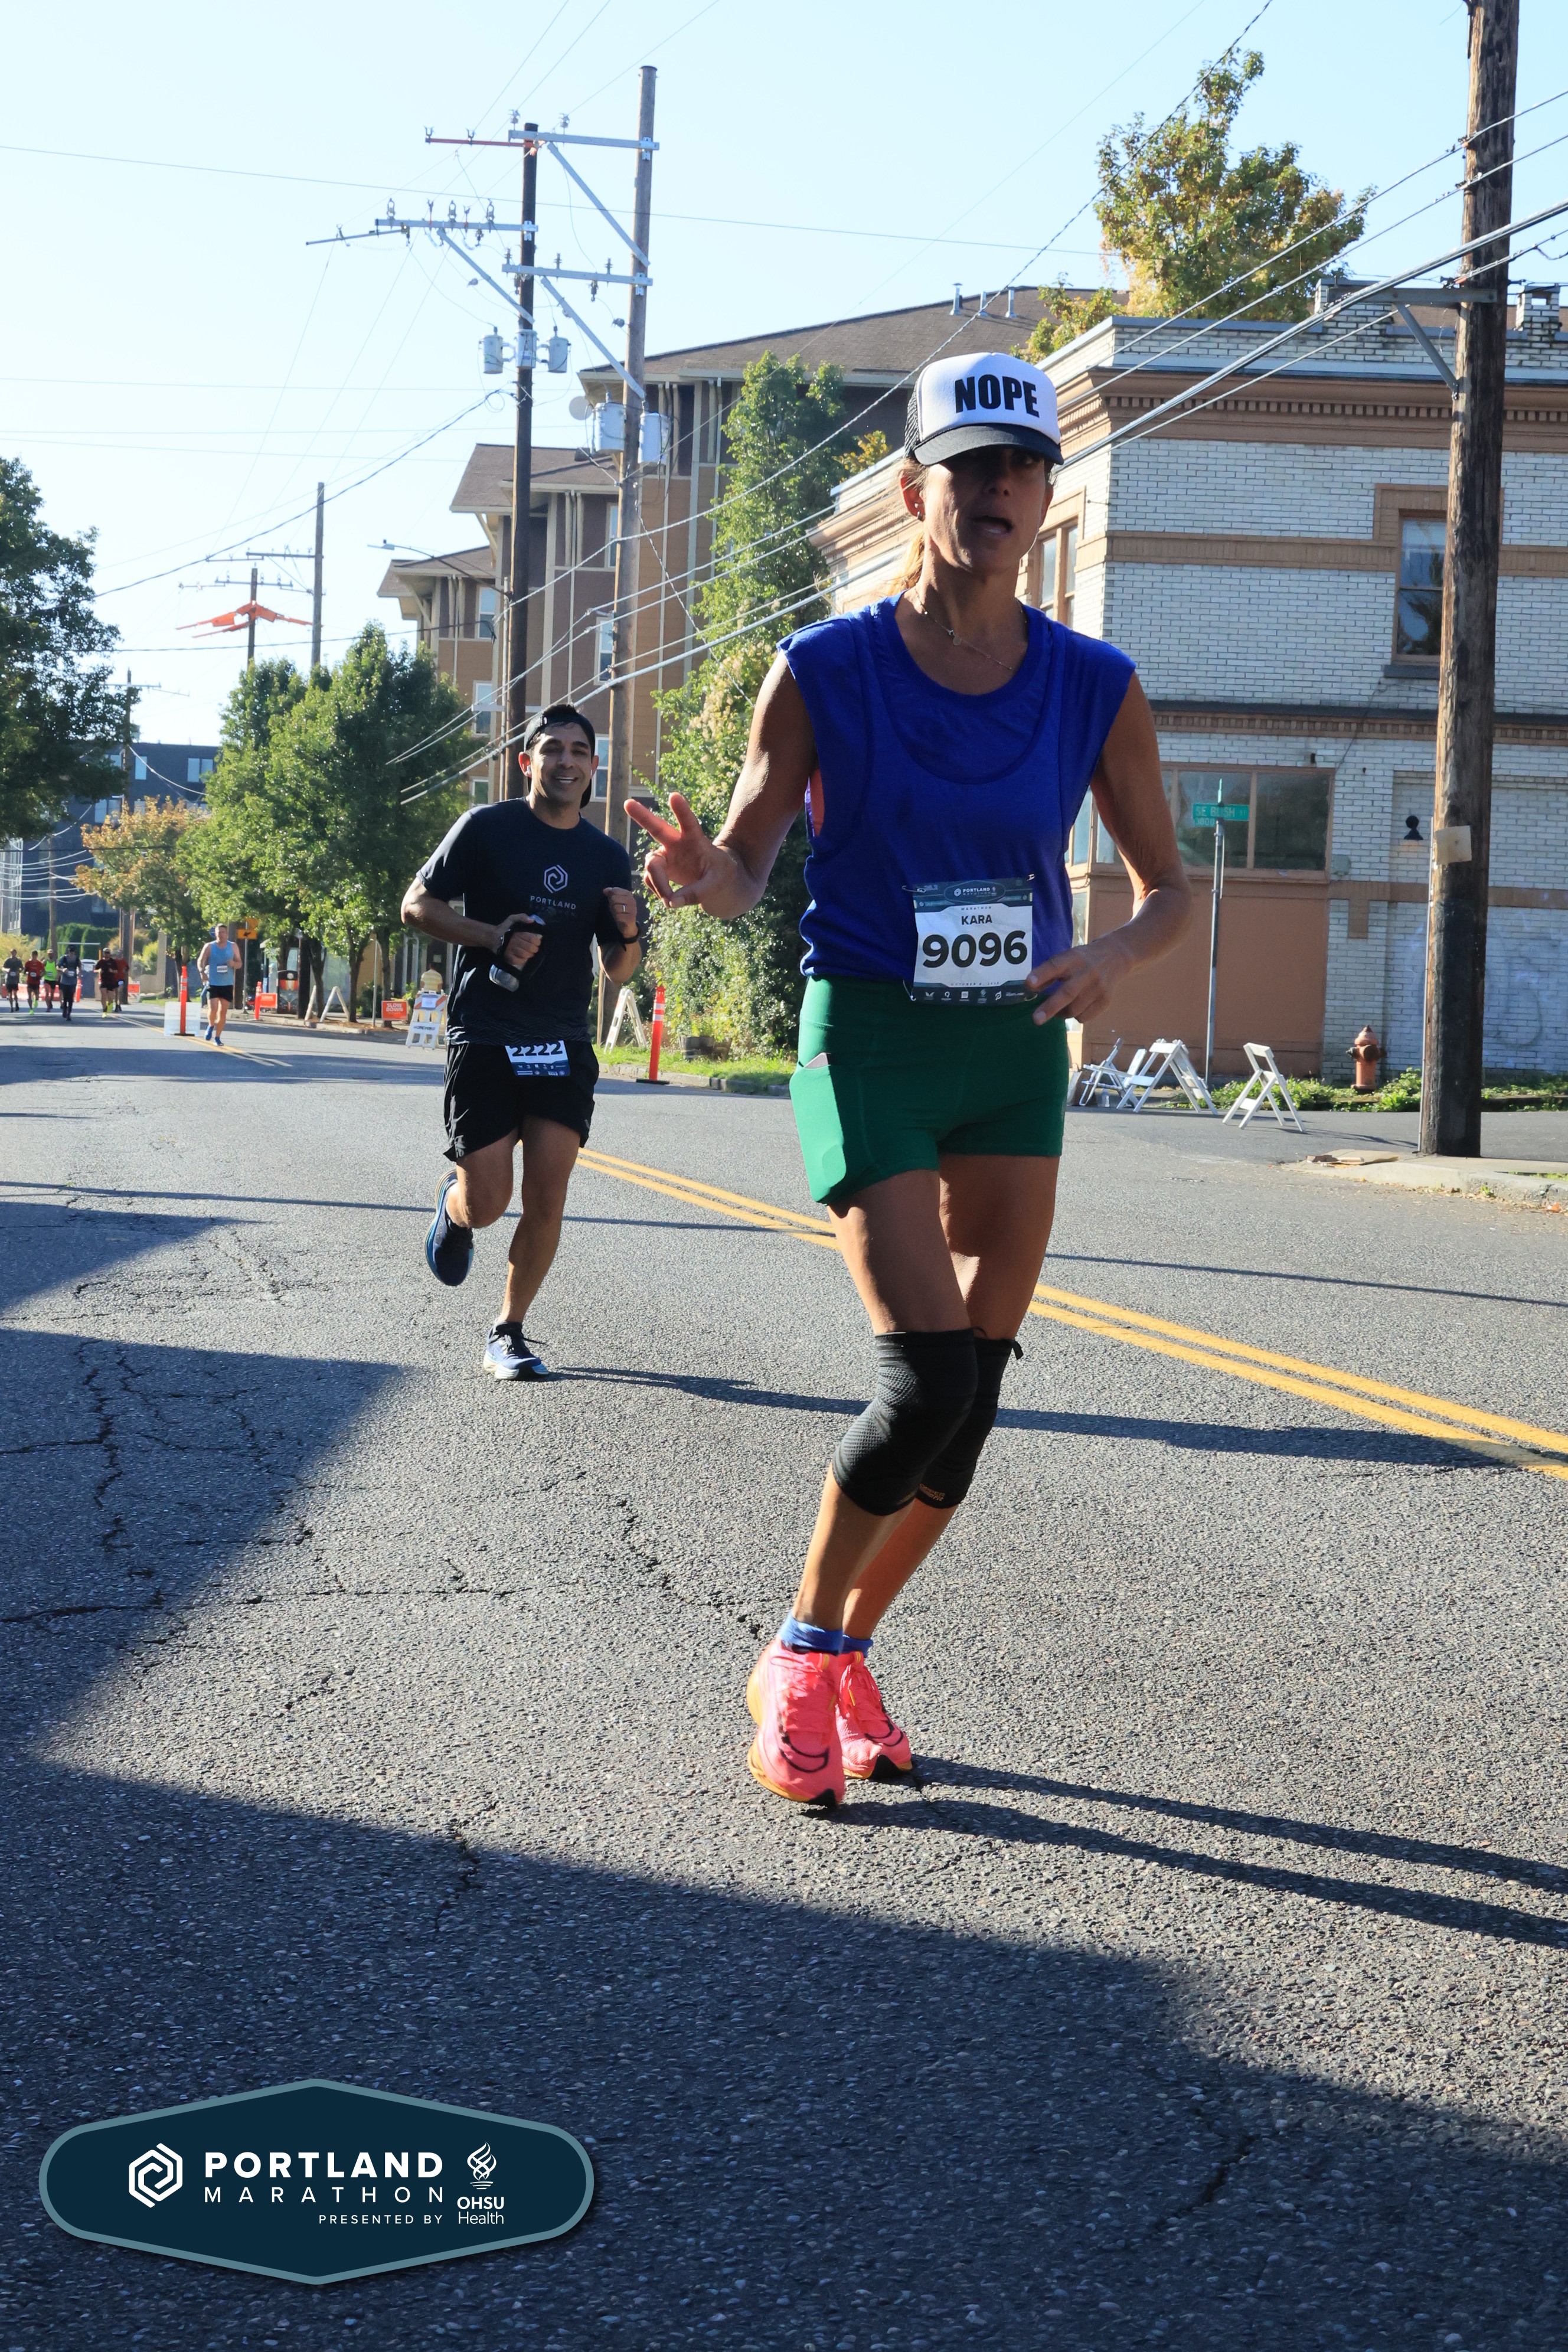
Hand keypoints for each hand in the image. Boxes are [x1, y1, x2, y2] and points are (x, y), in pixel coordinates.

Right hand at [494, 913, 543, 969]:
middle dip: (534, 949)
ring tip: (530, 953)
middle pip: (530, 948)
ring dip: (529, 955)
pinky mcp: (507, 957)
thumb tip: (532, 920)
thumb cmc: (504, 928)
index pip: (532, 938)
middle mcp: (514, 941)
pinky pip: (517, 961)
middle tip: (534, 949)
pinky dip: (522, 960)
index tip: (537, 942)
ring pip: (524, 955)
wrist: (492, 937)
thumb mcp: (512, 919)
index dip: (537, 942)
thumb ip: (522, 917)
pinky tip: (523, 957)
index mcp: (517, 933)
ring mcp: (510, 950)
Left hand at [602, 885, 640, 943]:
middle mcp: (632, 900)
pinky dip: (617, 918)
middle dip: (612, 905)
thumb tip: (605, 890)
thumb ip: (610, 894)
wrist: (627, 925)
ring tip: (618, 914)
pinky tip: (620, 919)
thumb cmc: (620, 911)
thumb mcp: (614, 901)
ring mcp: (633, 909)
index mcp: (629, 894)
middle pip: (614, 898)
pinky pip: (618, 916)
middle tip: (616, 909)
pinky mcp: (631, 918)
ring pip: (615, 907)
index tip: (615, 902)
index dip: (611, 896)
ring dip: (614, 912)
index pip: (615, 890)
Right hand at [626, 792, 726, 906]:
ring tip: (670, 899)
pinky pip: (650, 879)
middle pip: (657, 828)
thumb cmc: (721, 875)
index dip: (681, 810)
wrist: (716, 881)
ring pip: (651, 865)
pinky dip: (658, 891)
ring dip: (658, 883)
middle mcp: (677, 843)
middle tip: (627, 803)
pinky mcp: (660, 868)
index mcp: (696, 839)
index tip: (673, 795)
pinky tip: (669, 897)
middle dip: (642, 816)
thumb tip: (670, 902)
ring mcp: (666, 854)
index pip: (688, 822)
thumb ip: (696, 893)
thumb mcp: (717, 884)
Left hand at [1024, 935, 1131, 1025]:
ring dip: (1061, 1013)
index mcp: (1073, 958)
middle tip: (1036, 1019)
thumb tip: (1030, 988)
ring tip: (1057, 1010)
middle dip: (1050, 1007)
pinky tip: (1076, 1008)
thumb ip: (1050, 971)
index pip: (1055, 965)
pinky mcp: (1105, 999)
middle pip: (1067, 992)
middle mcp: (1087, 972)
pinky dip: (1075, 1016)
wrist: (1117, 956)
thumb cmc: (1083, 959)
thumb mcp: (1067, 958)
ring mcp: (1098, 987)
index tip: (1029, 984)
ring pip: (1075, 1009)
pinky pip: (1084, 1016)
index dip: (1042, 975)